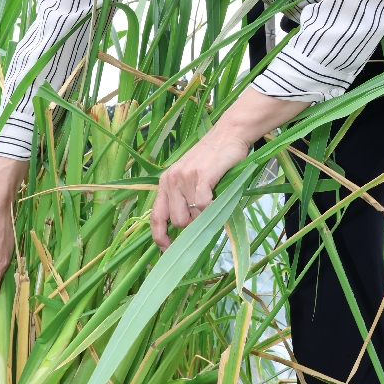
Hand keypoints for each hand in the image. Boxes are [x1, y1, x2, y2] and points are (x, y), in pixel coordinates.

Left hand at [150, 88, 307, 249]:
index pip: (155, 216)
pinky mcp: (201, 175)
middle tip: (205, 210)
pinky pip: (203, 205)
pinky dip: (212, 207)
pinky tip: (217, 195)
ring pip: (191, 216)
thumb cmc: (212, 159)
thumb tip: (186, 227)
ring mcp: (185, 177)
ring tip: (213, 197)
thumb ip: (183, 198)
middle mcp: (171, 180)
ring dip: (204, 215)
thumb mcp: (189, 177)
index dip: (159, 237)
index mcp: (165, 183)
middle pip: (177, 221)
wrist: (228, 134)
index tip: (167, 250)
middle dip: (192, 223)